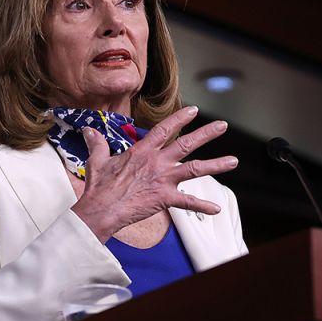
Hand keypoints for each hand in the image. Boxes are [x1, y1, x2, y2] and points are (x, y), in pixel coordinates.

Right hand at [70, 106, 237, 242]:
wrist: (100, 209)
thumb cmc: (98, 187)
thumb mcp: (97, 160)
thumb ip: (96, 144)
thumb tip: (88, 131)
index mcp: (142, 152)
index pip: (164, 129)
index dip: (180, 118)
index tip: (193, 110)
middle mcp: (157, 162)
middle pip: (186, 144)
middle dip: (206, 133)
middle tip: (222, 126)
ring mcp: (163, 180)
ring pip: (195, 169)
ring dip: (216, 165)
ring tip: (233, 161)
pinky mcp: (164, 198)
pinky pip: (188, 202)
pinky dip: (203, 206)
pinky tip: (216, 208)